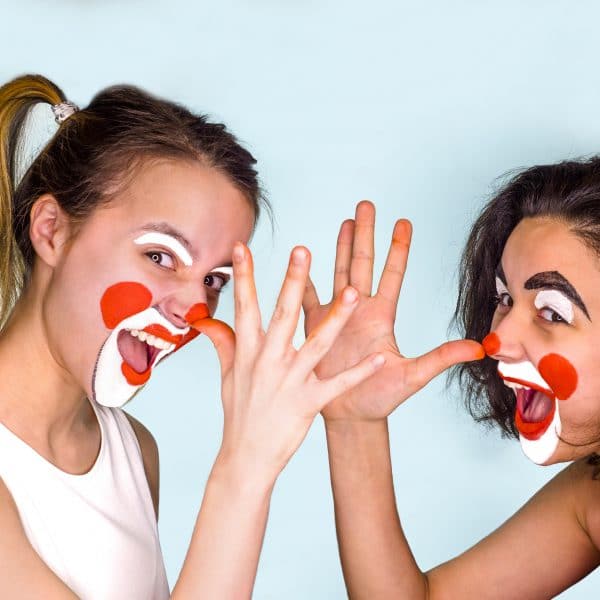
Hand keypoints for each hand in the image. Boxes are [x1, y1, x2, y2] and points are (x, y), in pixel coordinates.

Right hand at [193, 242, 384, 477]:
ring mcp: (288, 382)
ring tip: (355, 293)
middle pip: (283, 315)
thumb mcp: (228, 376)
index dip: (243, 276)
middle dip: (292, 281)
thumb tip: (205, 320)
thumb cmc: (239, 412)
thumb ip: (223, 343)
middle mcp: (268, 362)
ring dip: (337, 319)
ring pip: (316, 344)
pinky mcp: (307, 404)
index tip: (242, 246)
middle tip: (302, 250)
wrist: (246, 456)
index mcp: (247, 352)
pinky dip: (359, 372)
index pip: (244, 307)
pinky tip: (379, 358)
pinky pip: (337, 384)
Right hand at [302, 201, 482, 422]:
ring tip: (344, 221)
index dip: (397, 248)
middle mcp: (360, 310)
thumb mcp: (413, 375)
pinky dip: (302, 279)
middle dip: (364, 234)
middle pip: (362, 264)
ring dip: (340, 247)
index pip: (392, 274)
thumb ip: (441, 357)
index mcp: (382, 316)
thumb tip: (480, 347)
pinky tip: (301, 260)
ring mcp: (336, 316)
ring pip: (338, 273)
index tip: (403, 222)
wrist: (350, 414)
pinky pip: (306, 297)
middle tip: (366, 205)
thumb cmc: (381, 397)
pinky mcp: (315, 327)